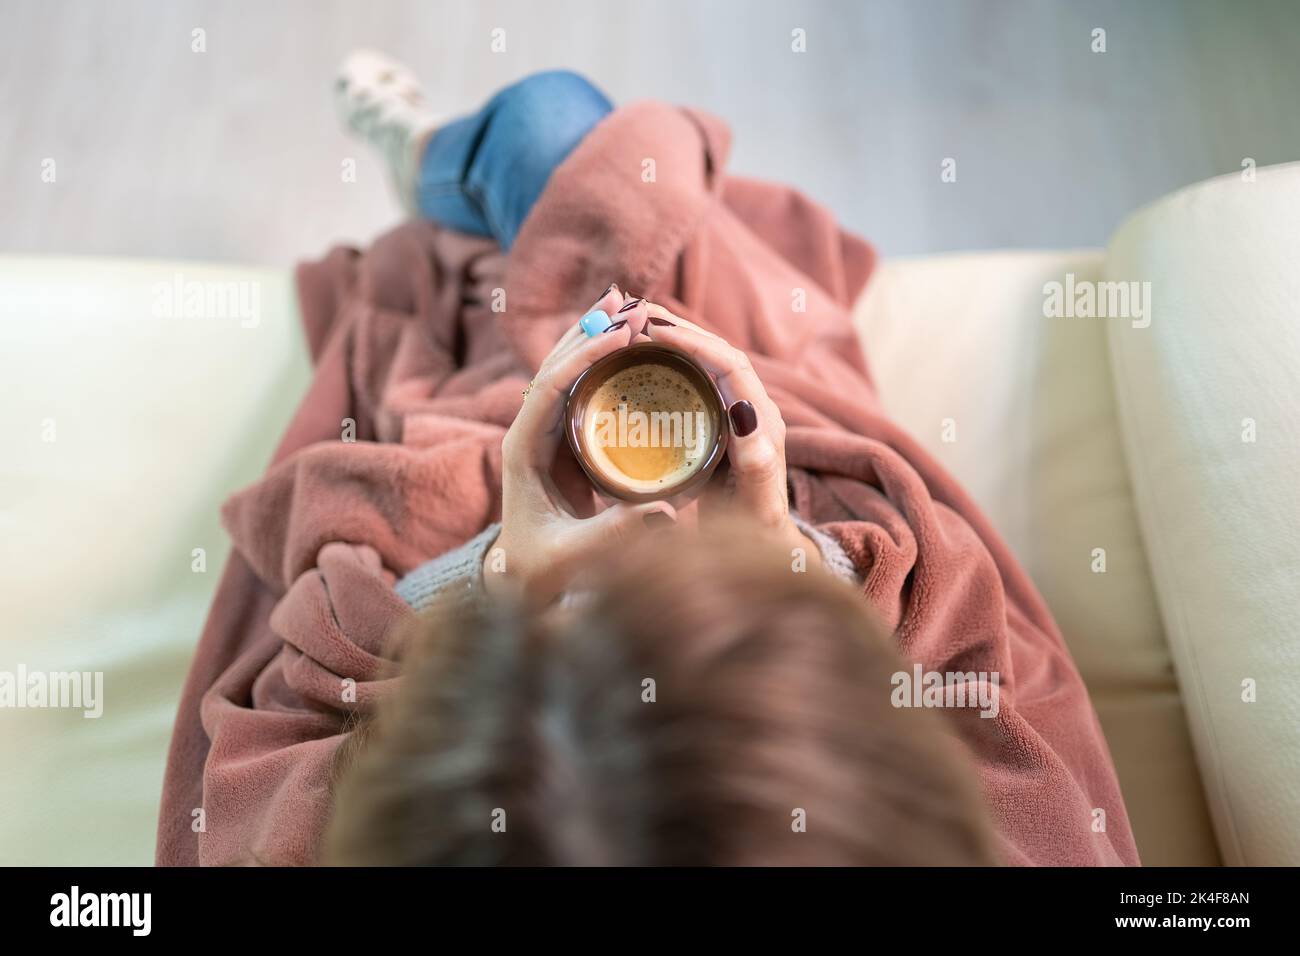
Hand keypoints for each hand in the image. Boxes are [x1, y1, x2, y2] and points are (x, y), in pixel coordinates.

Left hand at [487, 284, 672, 602]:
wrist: (523, 586)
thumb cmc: (542, 574)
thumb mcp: (574, 558)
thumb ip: (614, 536)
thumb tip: (665, 512)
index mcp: (520, 450)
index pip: (549, 387)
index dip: (585, 356)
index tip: (624, 333)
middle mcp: (527, 432)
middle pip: (553, 364)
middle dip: (589, 328)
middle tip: (626, 297)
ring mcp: (542, 433)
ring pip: (564, 369)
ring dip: (593, 333)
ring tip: (625, 301)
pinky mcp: (561, 441)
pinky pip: (579, 388)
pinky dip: (601, 358)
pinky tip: (627, 341)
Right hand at [641, 302, 820, 564]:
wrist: (763, 550)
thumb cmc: (754, 535)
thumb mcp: (756, 505)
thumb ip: (756, 467)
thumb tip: (747, 415)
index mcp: (763, 424)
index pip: (730, 364)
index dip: (694, 342)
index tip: (654, 330)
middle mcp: (754, 410)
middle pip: (717, 352)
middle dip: (679, 328)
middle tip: (633, 312)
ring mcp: (737, 413)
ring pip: (706, 360)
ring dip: (673, 337)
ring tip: (631, 321)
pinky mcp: (721, 420)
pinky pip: (697, 378)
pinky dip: (669, 359)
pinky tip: (638, 353)